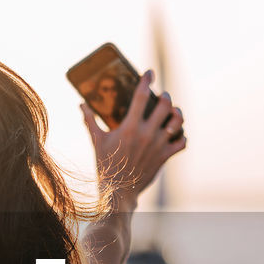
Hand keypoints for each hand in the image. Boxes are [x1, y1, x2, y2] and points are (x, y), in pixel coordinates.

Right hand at [80, 69, 186, 199]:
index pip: (141, 96)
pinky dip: (182, 136)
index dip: (146, 80)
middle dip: (165, 96)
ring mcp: (158, 146)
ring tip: (173, 112)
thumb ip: (89, 121)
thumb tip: (81, 104)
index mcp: (130, 127)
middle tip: (162, 96)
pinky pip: (182, 142)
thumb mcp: (96, 141)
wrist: (118, 191)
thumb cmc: (106, 165)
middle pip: (165, 105)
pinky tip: (176, 134)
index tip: (149, 72)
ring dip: (177, 114)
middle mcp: (147, 134)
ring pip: (177, 122)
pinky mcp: (165, 157)